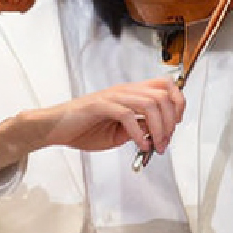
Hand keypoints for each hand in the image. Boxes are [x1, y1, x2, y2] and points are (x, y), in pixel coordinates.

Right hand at [0, 78, 185, 173]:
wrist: (54, 128)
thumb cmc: (83, 129)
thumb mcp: (119, 132)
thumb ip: (138, 128)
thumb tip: (157, 132)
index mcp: (129, 93)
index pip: (165, 86)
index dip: (178, 103)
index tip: (176, 124)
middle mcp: (123, 90)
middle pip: (163, 95)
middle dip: (171, 121)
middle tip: (165, 142)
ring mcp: (112, 96)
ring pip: (150, 104)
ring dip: (159, 128)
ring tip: (155, 146)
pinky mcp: (100, 106)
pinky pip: (128, 116)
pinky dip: (139, 133)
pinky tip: (139, 145)